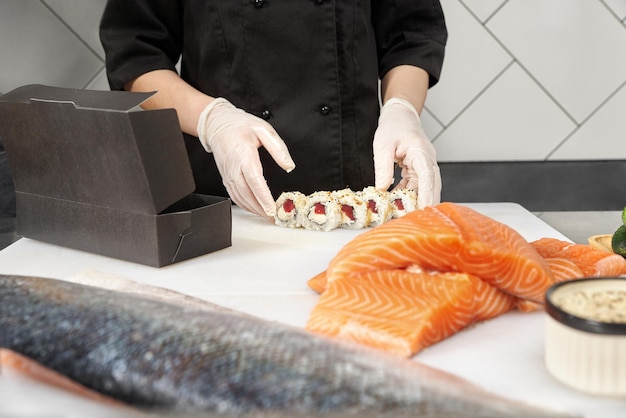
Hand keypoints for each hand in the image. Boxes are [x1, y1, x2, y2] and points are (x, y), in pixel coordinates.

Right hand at [197, 98, 294, 216]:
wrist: (217, 123)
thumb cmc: (240, 125)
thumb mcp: (263, 129)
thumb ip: (278, 148)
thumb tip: (289, 165)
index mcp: (244, 154)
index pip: (254, 180)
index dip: (263, 196)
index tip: (271, 208)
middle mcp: (234, 167)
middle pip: (246, 193)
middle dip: (260, 208)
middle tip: (273, 217)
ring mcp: (228, 174)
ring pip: (239, 197)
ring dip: (253, 209)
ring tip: (267, 216)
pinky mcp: (226, 177)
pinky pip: (234, 195)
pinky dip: (244, 205)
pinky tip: (254, 209)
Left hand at [373, 98, 440, 207]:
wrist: (400, 114)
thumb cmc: (393, 125)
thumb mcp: (383, 145)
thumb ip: (383, 167)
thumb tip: (381, 189)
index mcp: (421, 152)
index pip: (428, 176)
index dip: (427, 195)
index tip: (424, 209)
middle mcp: (427, 161)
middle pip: (431, 187)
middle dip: (424, 204)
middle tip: (413, 220)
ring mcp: (424, 166)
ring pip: (423, 189)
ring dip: (413, 202)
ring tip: (400, 215)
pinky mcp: (418, 170)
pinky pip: (415, 187)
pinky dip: (406, 196)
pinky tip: (395, 203)